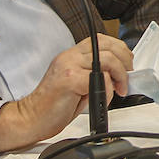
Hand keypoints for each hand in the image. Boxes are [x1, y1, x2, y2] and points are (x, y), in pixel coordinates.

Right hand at [0, 34, 133, 152]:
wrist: (31, 118)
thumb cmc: (54, 105)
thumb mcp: (77, 84)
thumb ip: (94, 75)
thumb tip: (118, 76)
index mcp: (71, 55)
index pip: (101, 40)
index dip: (119, 49)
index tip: (127, 65)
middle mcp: (69, 56)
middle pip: (107, 45)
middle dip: (125, 60)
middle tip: (128, 77)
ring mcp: (69, 66)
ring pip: (107, 59)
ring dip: (120, 75)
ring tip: (120, 89)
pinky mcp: (70, 80)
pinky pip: (100, 79)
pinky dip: (108, 90)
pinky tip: (102, 99)